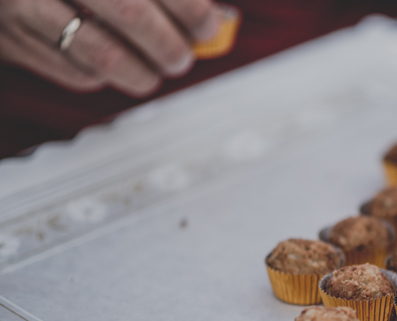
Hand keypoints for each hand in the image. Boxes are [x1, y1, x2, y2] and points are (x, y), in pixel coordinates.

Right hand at [0, 0, 218, 96]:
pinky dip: (104, 76)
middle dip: (169, 44)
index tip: (208, 24)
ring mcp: (21, 4)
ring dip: (142, 72)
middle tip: (182, 56)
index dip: (189, 8)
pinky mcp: (9, 38)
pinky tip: (114, 65)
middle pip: (130, 13)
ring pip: (101, 54)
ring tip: (155, 71)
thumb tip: (215, 18)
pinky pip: (72, 71)